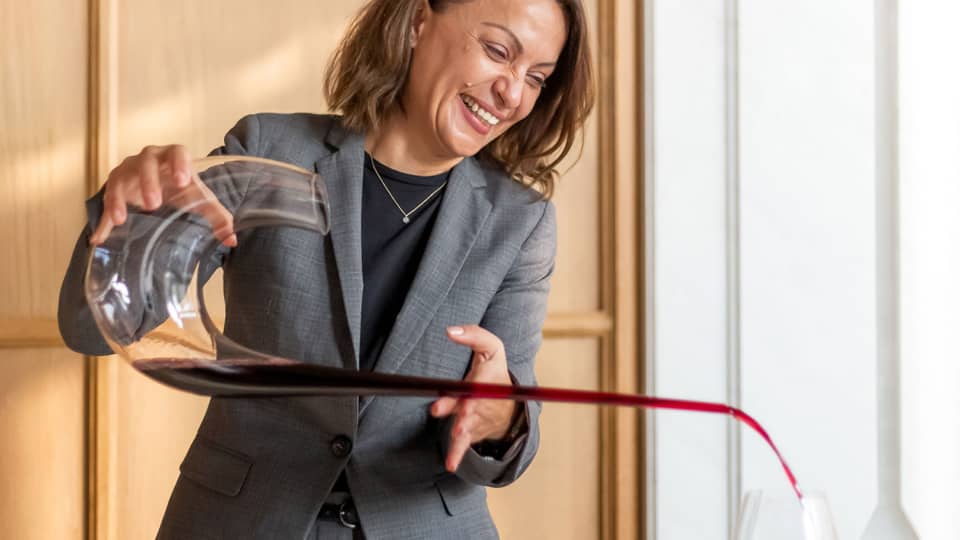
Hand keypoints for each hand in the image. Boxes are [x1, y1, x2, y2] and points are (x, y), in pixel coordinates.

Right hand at [89, 145, 236, 246]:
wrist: (158, 186)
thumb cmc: (180, 188)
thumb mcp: (199, 199)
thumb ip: (217, 216)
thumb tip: (231, 240)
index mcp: (172, 157)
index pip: (177, 151)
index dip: (179, 163)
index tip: (182, 181)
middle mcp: (148, 159)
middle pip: (146, 162)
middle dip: (148, 181)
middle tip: (154, 204)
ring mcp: (128, 170)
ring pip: (120, 177)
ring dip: (119, 197)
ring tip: (122, 219)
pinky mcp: (115, 186)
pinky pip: (106, 201)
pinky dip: (103, 219)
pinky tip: (99, 236)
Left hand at [430, 325, 518, 472]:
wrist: (509, 404)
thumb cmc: (493, 371)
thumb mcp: (491, 347)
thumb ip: (473, 335)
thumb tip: (449, 331)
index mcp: (489, 380)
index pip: (482, 384)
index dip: (474, 390)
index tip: (466, 395)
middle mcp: (484, 402)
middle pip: (473, 407)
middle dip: (465, 412)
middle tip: (458, 417)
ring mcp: (478, 419)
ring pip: (469, 426)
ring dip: (462, 433)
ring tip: (456, 438)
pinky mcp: (471, 431)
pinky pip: (465, 444)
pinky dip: (457, 455)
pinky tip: (450, 465)